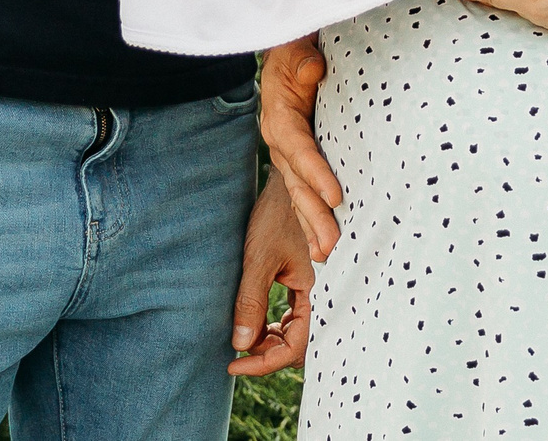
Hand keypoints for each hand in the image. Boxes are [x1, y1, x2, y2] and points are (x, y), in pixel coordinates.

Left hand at [229, 169, 315, 375]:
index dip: (264, 362)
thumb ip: (251, 301)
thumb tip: (241, 344)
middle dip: (268, 356)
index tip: (233, 363)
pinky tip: (253, 323)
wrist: (284, 184)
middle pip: (298, 344)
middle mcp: (314, 292)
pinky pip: (289, 317)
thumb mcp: (258, 260)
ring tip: (241, 340)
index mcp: (311, 289)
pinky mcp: (296, 280)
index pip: (295, 345)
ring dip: (269, 343)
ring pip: (293, 333)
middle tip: (235, 355)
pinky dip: (270, 328)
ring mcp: (306, 287)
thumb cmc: (274, 217)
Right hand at [259, 38, 340, 260]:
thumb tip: (313, 69)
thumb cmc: (296, 53)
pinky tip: (322, 248)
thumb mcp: (297, 51)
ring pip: (299, 196)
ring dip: (313, 226)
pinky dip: (311, 221)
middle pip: (298, 183)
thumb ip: (303, 61)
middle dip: (315, 215)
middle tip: (333, 244)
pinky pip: (302, 195)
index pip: (299, 150)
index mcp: (280, 119)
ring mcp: (286, 156)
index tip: (336, 197)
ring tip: (327, 254)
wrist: (287, 55)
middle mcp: (280, 143)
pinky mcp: (296, 163)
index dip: (316, 173)